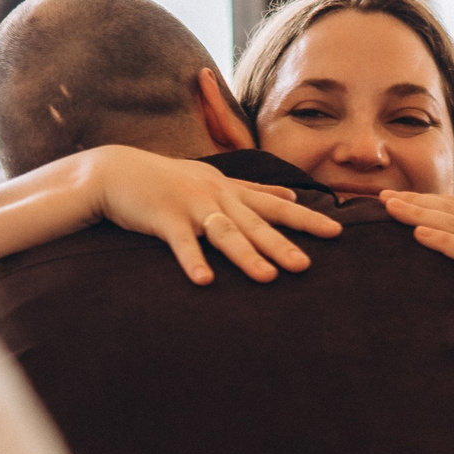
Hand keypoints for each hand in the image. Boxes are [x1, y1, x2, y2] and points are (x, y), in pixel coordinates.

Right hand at [87, 145, 340, 284]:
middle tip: (307, 266)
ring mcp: (191, 207)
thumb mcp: (216, 180)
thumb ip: (254, 190)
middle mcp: (216, 197)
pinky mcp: (164, 219)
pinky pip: (181, 244)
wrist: (117, 171)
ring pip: (225, 234)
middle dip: (282, 245)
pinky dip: (193, 261)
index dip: (306, 219)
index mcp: (231, 191)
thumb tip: (292, 195)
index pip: (275, 207)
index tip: (336, 232)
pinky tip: (205, 282)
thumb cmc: (170, 179)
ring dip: (247, 255)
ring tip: (269, 277)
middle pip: (255, 224)